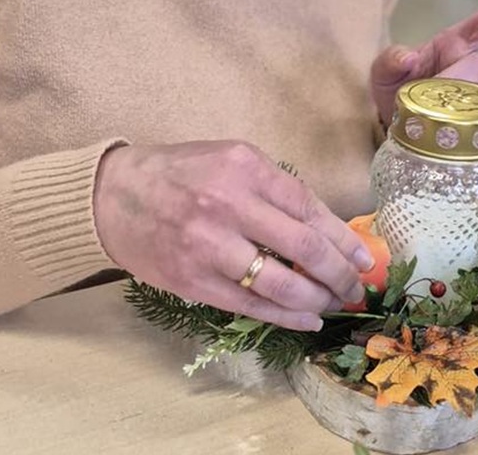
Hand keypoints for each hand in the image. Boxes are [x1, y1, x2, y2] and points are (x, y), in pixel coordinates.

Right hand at [93, 140, 372, 330]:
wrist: (114, 195)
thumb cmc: (180, 172)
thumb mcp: (230, 159)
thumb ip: (273, 187)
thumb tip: (326, 228)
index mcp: (244, 167)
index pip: (308, 207)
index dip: (342, 237)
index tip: (363, 257)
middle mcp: (229, 205)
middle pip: (303, 247)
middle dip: (339, 273)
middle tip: (356, 287)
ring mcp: (209, 246)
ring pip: (281, 284)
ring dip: (317, 299)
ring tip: (334, 303)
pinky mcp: (193, 281)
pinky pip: (250, 305)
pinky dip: (285, 316)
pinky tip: (306, 319)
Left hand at [370, 1, 477, 125]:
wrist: (395, 119)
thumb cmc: (395, 84)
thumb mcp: (383, 68)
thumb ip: (390, 59)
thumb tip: (408, 57)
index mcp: (453, 42)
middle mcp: (469, 64)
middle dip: (457, 77)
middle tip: (431, 91)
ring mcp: (475, 92)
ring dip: (455, 102)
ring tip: (426, 110)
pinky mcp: (476, 118)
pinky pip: (477, 120)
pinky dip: (458, 124)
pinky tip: (441, 129)